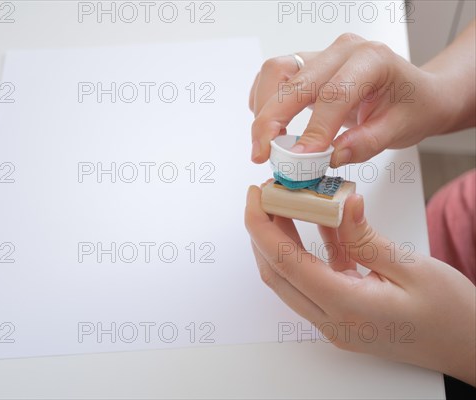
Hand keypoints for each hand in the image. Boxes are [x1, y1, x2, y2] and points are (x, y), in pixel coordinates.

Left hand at [244, 185, 475, 384]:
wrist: (467, 348)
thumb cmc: (450, 314)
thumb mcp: (411, 268)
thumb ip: (367, 238)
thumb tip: (341, 204)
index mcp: (347, 307)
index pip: (286, 263)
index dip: (262, 227)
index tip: (255, 196)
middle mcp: (332, 320)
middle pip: (278, 272)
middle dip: (263, 231)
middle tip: (266, 195)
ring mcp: (334, 322)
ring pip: (290, 278)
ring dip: (281, 241)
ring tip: (284, 204)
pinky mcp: (341, 316)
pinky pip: (314, 280)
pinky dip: (309, 251)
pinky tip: (318, 223)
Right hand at [249, 33, 455, 166]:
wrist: (415, 94)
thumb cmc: (412, 106)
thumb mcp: (401, 129)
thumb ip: (367, 143)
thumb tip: (333, 156)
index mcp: (372, 60)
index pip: (333, 94)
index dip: (313, 129)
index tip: (299, 159)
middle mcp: (343, 51)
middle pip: (295, 80)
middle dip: (271, 120)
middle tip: (262, 153)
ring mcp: (322, 55)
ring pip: (276, 72)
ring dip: (263, 108)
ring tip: (265, 143)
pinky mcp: (307, 65)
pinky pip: (274, 76)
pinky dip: (264, 100)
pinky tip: (270, 126)